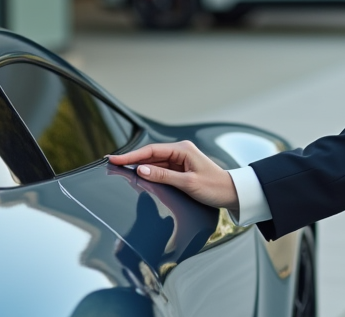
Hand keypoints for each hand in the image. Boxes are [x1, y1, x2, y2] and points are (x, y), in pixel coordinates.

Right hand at [108, 141, 239, 211]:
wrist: (232, 193)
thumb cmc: (214, 187)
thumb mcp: (188, 183)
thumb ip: (164, 176)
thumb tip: (141, 170)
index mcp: (183, 150)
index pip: (152, 151)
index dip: (132, 155)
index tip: (115, 159)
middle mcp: (181, 152)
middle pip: (151, 154)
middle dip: (132, 159)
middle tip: (112, 163)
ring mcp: (181, 160)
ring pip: (155, 162)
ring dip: (140, 166)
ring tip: (121, 169)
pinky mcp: (182, 169)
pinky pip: (161, 169)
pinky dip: (149, 172)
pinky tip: (139, 176)